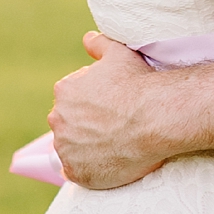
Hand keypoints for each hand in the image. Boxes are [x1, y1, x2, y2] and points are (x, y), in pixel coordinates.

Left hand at [48, 32, 170, 189]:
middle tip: (111, 129)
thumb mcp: (118, 52)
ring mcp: (66, 148)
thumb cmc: (138, 83)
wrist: (156, 117)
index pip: (71, 100)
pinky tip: (106, 164)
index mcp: (64, 91)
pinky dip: (87, 170)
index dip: (91, 105)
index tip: (109, 110)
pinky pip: (76, 173)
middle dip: (84, 126)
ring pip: (70, 149)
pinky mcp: (77, 173)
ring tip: (110, 148)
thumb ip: (98, 44)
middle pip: (68, 124)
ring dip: (84, 149)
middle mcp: (58, 119)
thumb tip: (87, 40)